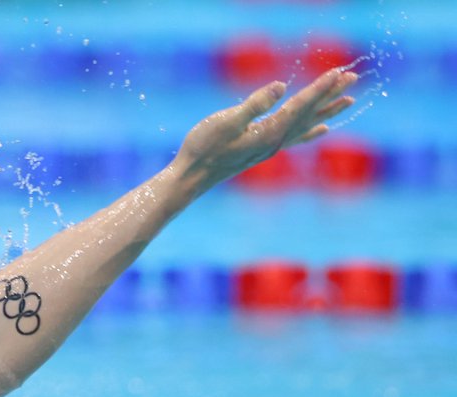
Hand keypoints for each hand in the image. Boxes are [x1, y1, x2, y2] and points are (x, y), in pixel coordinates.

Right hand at [173, 67, 358, 193]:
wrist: (191, 177)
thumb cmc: (204, 148)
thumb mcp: (227, 121)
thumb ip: (255, 104)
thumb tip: (282, 86)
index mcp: (268, 132)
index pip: (300, 106)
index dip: (319, 88)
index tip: (339, 72)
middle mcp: (275, 141)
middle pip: (309, 114)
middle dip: (330, 96)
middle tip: (353, 79)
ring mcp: (270, 147)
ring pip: (306, 125)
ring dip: (326, 111)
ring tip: (347, 101)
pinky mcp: (262, 149)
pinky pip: (295, 137)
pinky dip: (311, 130)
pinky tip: (323, 130)